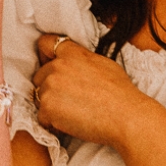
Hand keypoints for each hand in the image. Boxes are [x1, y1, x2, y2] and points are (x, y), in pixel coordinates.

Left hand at [32, 34, 150, 148]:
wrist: (125, 116)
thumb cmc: (120, 93)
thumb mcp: (102, 64)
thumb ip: (81, 60)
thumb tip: (74, 64)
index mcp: (72, 53)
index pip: (45, 43)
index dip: (45, 56)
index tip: (50, 65)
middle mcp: (58, 65)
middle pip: (39, 75)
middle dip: (49, 87)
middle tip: (69, 99)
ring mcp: (51, 86)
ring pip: (40, 97)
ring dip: (51, 106)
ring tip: (73, 113)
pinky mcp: (47, 107)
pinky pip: (42, 116)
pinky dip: (52, 123)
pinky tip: (71, 123)